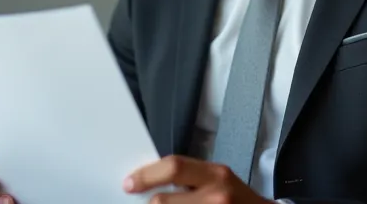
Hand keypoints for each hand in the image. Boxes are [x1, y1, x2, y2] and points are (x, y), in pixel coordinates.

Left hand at [123, 155, 271, 202]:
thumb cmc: (237, 200)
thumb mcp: (218, 179)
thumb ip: (189, 177)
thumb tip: (152, 182)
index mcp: (216, 174)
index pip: (173, 167)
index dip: (146, 175)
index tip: (130, 183)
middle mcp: (217, 195)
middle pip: (163, 201)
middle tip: (145, 203)